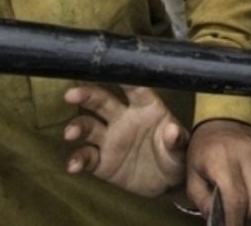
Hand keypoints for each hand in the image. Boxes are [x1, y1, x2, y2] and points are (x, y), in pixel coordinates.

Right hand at [63, 85, 187, 195]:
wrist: (167, 182)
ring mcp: (110, 139)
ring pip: (88, 126)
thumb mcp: (181, 146)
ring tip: (70, 133)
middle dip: (86, 95)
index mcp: (145, 106)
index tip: (107, 67)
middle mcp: (123, 117)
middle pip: (102, 101)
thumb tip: (172, 130)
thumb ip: (176, 139)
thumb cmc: (175, 154)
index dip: (123, 78)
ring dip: (77, 127)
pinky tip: (73, 165)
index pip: (133, 87)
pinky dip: (77, 160)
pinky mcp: (102, 161)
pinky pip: (87, 157)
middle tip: (71, 94)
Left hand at [186, 120, 250, 225]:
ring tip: (245, 205)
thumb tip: (219, 223)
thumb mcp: (192, 175)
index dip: (235, 223)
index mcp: (222, 158)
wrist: (224, 120)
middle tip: (237, 217)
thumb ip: (203, 202)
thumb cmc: (204, 151)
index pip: (236, 200)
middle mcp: (248, 153)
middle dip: (248, 219)